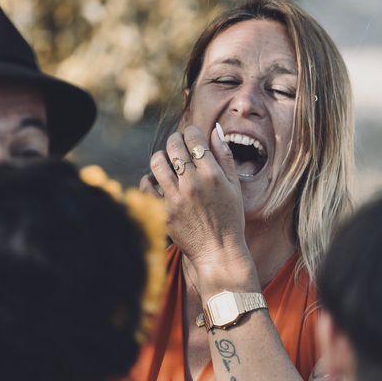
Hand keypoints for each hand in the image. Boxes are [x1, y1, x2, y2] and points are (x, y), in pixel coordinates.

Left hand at [140, 124, 256, 292]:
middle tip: (178, 146)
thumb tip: (214, 129)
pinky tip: (159, 182)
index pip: (193, 138)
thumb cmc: (230, 217)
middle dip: (175, 141)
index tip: (190, 136)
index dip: (190, 132)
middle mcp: (192, 183)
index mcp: (212, 174)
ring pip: (157, 161)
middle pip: (174, 146)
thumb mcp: (235, 186)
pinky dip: (150, 179)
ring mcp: (175, 198)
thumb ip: (224, 155)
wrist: (218, 251)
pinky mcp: (163, 211)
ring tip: (167, 162)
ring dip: (161, 157)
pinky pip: (147, 185)